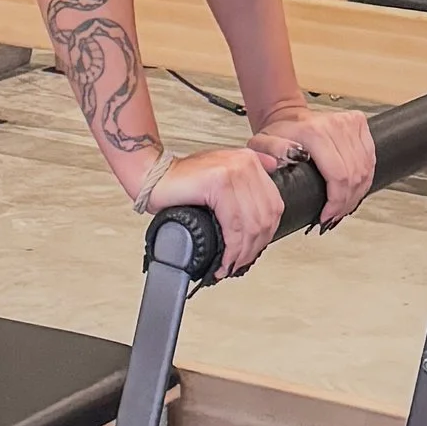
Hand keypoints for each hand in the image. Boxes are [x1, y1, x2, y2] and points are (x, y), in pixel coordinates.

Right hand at [143, 142, 286, 275]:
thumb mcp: (219, 176)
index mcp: (249, 161)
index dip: (266, 234)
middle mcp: (245, 163)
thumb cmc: (182, 182)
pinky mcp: (217, 183)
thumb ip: (244, 180)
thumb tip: (269, 188)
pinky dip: (232, 248)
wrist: (152, 175)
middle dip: (254, 247)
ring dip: (242, 252)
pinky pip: (234, 225)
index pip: (274, 205)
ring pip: (251, 224)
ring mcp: (233, 170)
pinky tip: (224, 258)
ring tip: (230, 264)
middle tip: (239, 262)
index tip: (252, 250)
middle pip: (265, 216)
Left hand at [250, 103, 375, 227]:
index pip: (338, 176)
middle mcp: (336, 125)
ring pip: (365, 169)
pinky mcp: (360, 123)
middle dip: (345, 202)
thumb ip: (272, 153)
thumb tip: (290, 158)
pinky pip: (370, 159)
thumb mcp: (263, 145)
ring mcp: (350, 123)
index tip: (326, 216)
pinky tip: (354, 190)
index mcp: (315, 132)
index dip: (336, 202)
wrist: (289, 116)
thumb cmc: (278, 133)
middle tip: (334, 215)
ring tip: (343, 207)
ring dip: (356, 193)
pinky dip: (364, 179)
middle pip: (354, 175)